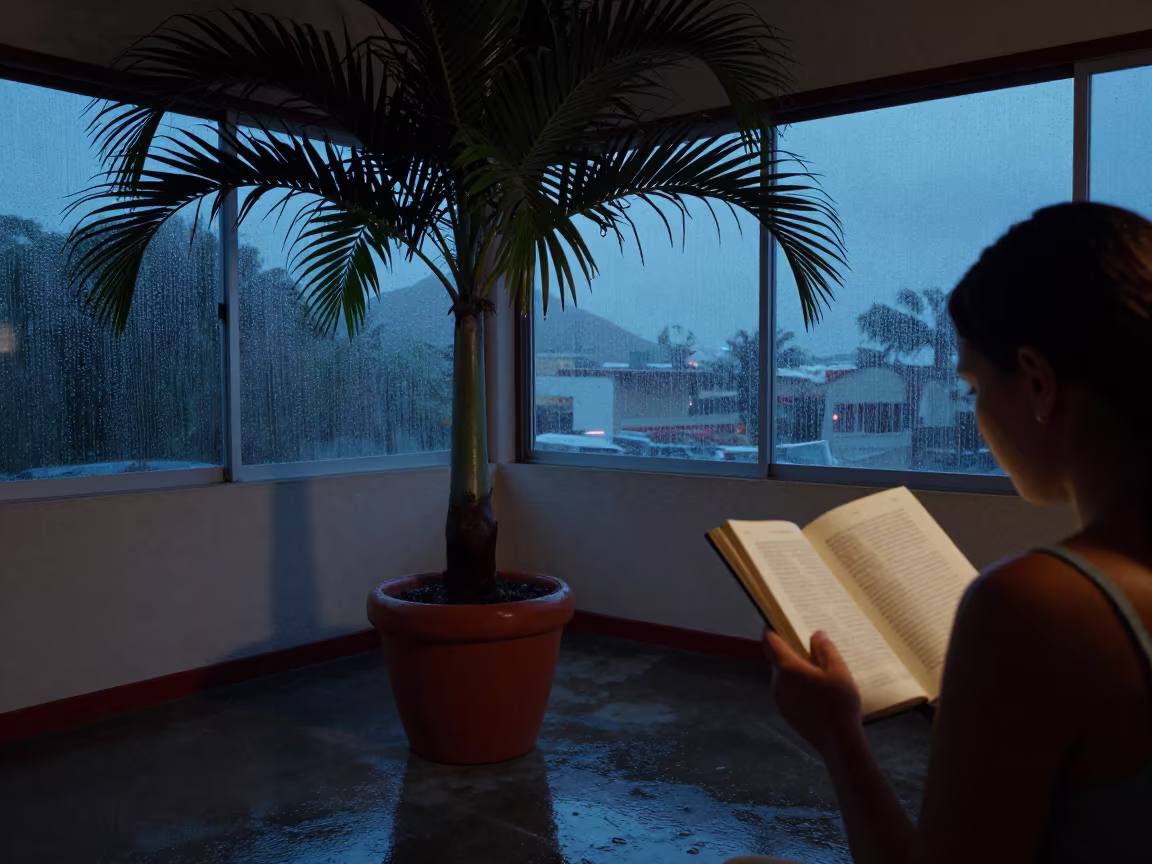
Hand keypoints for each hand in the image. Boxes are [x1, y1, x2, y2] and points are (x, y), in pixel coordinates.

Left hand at [763, 629, 862, 755]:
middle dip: (790, 650)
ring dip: (795, 670)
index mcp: (787, 668)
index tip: (781, 620)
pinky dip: (797, 685)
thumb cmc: (839, 704)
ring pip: (783, 676)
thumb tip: (816, 634)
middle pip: (777, 659)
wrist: (838, 743)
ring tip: (819, 668)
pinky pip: (787, 691)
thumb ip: (825, 650)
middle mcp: (777, 683)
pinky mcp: (786, 713)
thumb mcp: (838, 671)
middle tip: (810, 644)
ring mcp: (780, 700)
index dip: (773, 628)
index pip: (770, 641)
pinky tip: (817, 690)